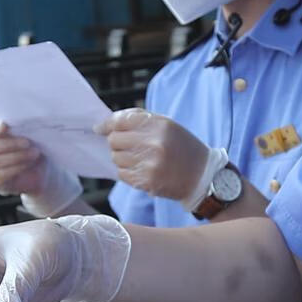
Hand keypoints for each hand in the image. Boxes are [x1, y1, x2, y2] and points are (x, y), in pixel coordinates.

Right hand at [0, 120, 80, 214]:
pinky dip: (16, 168)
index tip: (5, 126)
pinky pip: (0, 175)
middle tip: (27, 142)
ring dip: (15, 157)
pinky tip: (28, 164)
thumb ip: (23, 129)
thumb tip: (26, 124)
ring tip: (33, 153)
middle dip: (7, 144)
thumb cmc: (33, 147)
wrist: (40, 171)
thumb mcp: (30, 136)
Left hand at [96, 109, 218, 207]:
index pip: (120, 121)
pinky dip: (128, 172)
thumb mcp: (166, 125)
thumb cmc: (182, 147)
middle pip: (114, 140)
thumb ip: (138, 120)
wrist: (201, 175)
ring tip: (141, 159)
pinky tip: (143, 170)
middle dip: (118, 143)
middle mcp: (153, 143)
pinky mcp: (146, 181)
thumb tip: (104, 126)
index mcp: (158, 125)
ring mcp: (149, 163)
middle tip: (132, 147)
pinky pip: (122, 174)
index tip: (100, 129)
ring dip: (123, 159)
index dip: (107, 125)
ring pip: (116, 158)